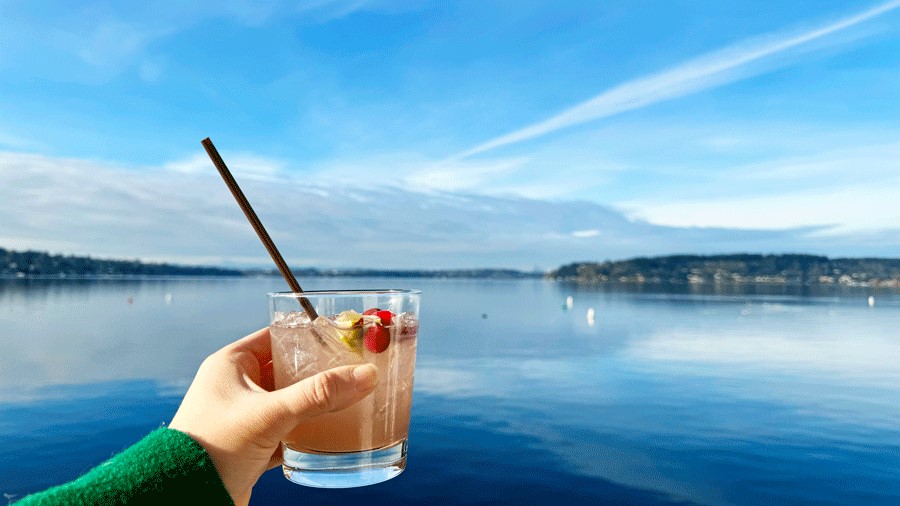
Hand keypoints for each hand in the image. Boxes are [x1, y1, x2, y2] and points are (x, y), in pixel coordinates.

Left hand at [169, 328, 377, 504]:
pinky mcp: (251, 445)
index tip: (341, 337)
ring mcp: (244, 417)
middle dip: (319, 372)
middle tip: (353, 369)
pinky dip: (307, 433)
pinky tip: (330, 435)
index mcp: (231, 364)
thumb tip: (365, 375)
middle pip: (288, 370)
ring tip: (349, 400)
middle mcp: (236, 387)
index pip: (276, 336)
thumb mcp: (270, 414)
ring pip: (290, 403)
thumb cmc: (215, 446)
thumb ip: (317, 394)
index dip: (308, 335)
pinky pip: (287, 431)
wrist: (186, 499)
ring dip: (315, 405)